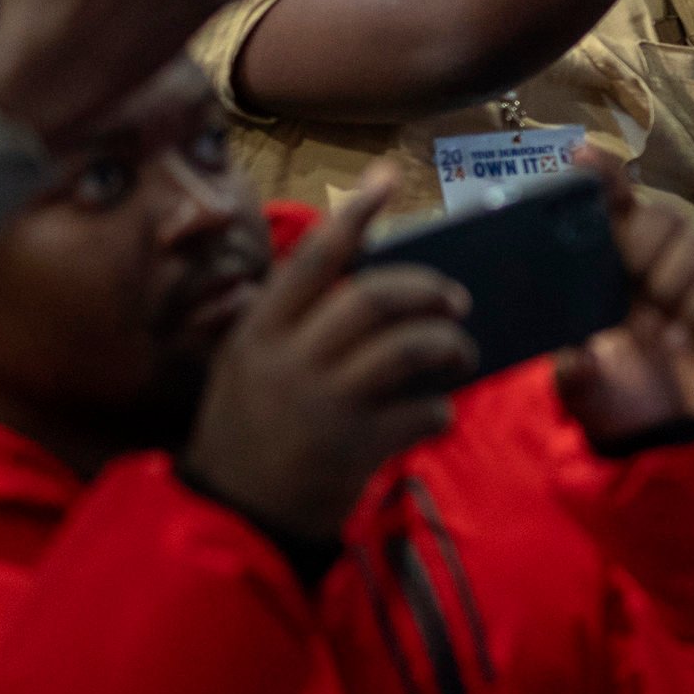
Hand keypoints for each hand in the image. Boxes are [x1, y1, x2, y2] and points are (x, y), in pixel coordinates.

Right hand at [181, 169, 476, 547]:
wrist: (231, 514)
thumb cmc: (250, 430)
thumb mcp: (250, 366)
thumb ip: (295, 325)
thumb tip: (366, 283)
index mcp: (259, 331)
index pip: (312, 259)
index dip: (355, 217)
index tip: (389, 179)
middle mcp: (286, 360)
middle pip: (370, 300)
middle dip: (424, 291)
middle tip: (456, 298)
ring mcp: (320, 405)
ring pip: (403, 350)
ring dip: (445, 345)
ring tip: (461, 352)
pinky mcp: (350, 449)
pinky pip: (417, 413)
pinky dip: (439, 410)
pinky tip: (438, 414)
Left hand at [552, 152, 693, 440]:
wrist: (683, 447)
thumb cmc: (632, 406)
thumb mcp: (587, 392)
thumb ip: (572, 373)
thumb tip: (571, 357)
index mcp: (614, 272)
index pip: (610, 210)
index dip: (603, 180)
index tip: (585, 159)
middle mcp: (659, 266)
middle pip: (658, 214)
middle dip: (639, 238)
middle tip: (628, 279)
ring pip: (693, 240)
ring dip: (672, 276)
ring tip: (661, 321)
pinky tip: (691, 331)